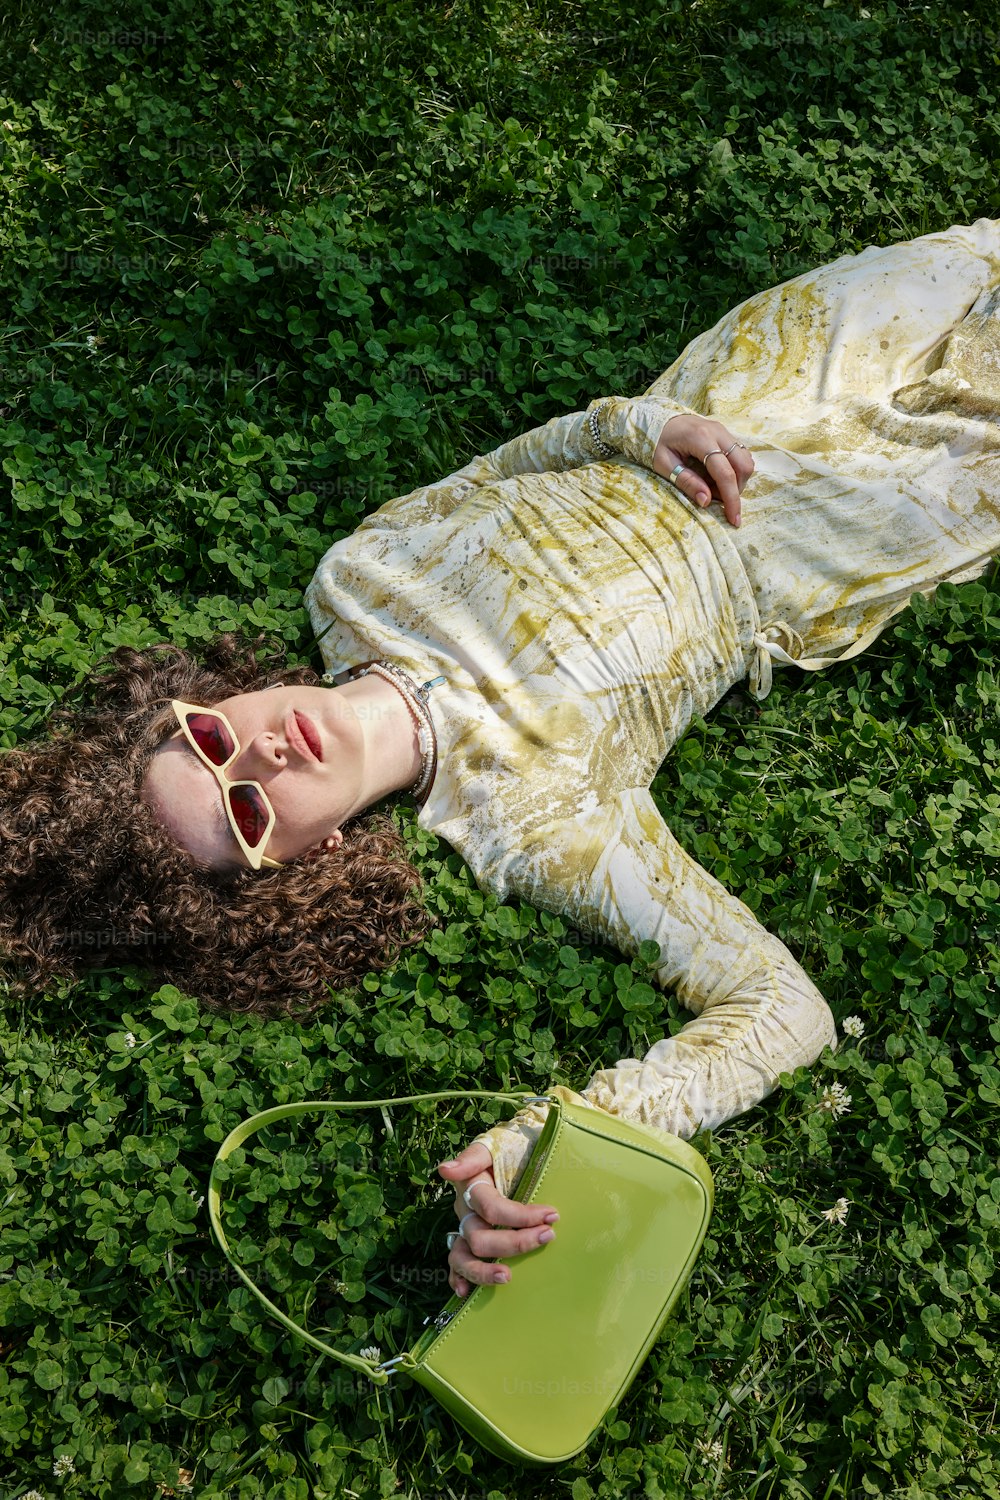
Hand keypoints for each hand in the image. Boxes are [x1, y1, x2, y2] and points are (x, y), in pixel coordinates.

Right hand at [437, 1143, 558, 1297]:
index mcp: (472, 1187)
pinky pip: (456, 1265)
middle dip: (515, 1242)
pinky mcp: (469, 1242)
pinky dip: (459, 1280)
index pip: (492, 1209)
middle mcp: (466, 1212)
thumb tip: (445, 1170)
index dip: (521, 1216)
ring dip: (483, 1271)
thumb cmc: (511, 1147)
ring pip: (463, 1258)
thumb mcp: (495, 1144)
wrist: (518, 1148)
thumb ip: (472, 1156)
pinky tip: (466, 1294)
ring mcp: (465, 1230)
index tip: (552, 1215)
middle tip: (547, 1237)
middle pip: (480, 1238)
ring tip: (507, 1277)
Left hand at [652, 414, 753, 526]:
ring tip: (713, 487)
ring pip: (745, 460)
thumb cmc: (657, 442)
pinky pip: (740, 455)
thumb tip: (705, 501)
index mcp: (701, 438)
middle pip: (743, 466)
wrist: (658, 420)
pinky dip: (734, 471)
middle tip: (716, 499)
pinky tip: (716, 476)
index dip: (731, 498)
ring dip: (736, 480)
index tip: (734, 520)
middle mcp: (718, 432)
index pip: (725, 473)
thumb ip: (686, 481)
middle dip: (736, 489)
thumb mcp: (664, 464)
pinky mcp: (726, 434)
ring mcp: (724, 431)